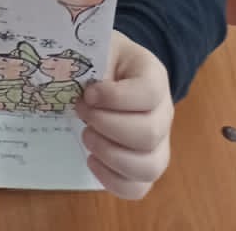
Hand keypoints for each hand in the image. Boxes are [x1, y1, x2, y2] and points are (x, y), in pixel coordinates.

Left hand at [75, 31, 172, 198]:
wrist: (114, 70)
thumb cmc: (104, 58)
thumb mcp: (98, 48)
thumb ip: (90, 62)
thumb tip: (72, 84)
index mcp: (153, 75)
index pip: (148, 93)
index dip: (115, 98)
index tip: (88, 93)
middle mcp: (164, 112)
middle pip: (149, 133)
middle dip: (107, 126)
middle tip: (81, 111)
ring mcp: (160, 142)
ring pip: (149, 166)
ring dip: (110, 155)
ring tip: (87, 136)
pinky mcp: (146, 165)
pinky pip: (139, 187)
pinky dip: (112, 181)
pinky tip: (92, 160)